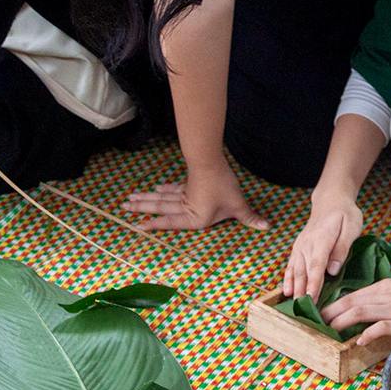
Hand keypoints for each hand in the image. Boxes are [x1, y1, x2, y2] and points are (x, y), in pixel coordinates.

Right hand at [121, 162, 268, 231]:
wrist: (212, 162)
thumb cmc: (222, 186)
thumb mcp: (237, 205)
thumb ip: (249, 217)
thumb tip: (267, 227)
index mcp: (193, 217)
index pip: (170, 223)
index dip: (154, 225)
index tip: (137, 226)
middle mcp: (184, 206)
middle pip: (159, 208)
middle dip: (142, 209)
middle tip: (123, 208)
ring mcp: (183, 194)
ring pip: (161, 198)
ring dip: (146, 199)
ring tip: (129, 200)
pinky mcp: (187, 183)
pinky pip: (171, 189)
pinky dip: (162, 190)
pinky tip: (156, 189)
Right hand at [283, 195, 363, 300]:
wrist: (330, 201)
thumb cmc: (345, 214)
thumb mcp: (352, 226)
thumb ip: (342, 247)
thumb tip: (334, 269)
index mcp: (322, 238)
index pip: (317, 265)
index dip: (314, 283)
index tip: (312, 298)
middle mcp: (307, 243)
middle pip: (304, 271)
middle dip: (302, 291)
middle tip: (303, 311)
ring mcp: (300, 246)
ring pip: (296, 270)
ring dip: (294, 288)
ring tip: (294, 306)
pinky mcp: (298, 248)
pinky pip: (291, 265)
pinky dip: (288, 279)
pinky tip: (286, 292)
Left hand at [320, 277, 390, 345]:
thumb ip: (384, 299)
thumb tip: (366, 312)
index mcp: (385, 286)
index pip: (353, 294)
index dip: (334, 304)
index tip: (321, 313)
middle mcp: (387, 294)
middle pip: (351, 301)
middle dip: (332, 313)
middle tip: (317, 323)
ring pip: (361, 311)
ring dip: (342, 322)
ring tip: (329, 330)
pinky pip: (381, 326)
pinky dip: (368, 333)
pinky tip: (359, 341)